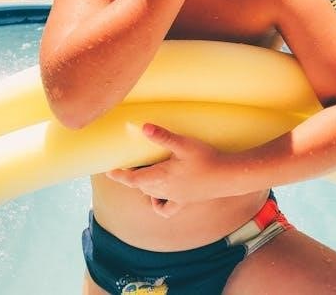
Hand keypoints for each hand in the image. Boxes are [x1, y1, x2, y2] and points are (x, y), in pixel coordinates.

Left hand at [106, 123, 228, 217]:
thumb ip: (163, 136)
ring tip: (141, 174)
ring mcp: (175, 197)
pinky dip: (158, 204)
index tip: (108, 171)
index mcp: (161, 177)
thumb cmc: (206, 158)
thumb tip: (143, 127)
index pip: (133, 179)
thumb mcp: (184, 144)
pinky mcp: (185, 200)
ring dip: (143, 186)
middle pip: (140, 186)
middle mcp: (165, 190)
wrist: (227, 177)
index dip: (120, 176)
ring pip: (151, 195)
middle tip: (125, 166)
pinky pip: (166, 208)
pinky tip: (159, 196)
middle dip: (130, 178)